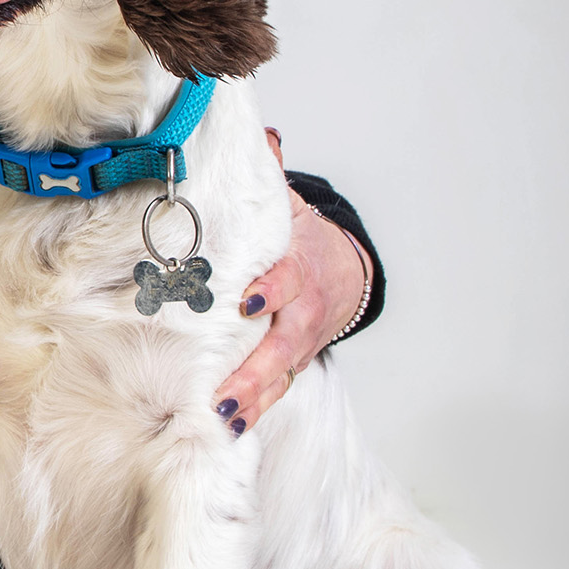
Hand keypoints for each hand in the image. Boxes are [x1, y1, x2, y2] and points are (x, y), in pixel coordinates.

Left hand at [213, 129, 371, 436]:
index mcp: (295, 267)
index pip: (286, 278)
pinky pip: (276, 390)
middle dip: (255, 369)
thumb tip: (261, 138)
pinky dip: (257, 411)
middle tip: (225, 392)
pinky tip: (229, 431)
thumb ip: (267, 178)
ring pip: (279, 375)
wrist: (344, 271)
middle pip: (281, 343)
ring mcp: (298, 341)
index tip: (247, 301)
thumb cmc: (298, 239)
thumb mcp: (285, 207)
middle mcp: (300, 309)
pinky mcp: (292, 364)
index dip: (270, 290)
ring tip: (224, 420)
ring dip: (253, 400)